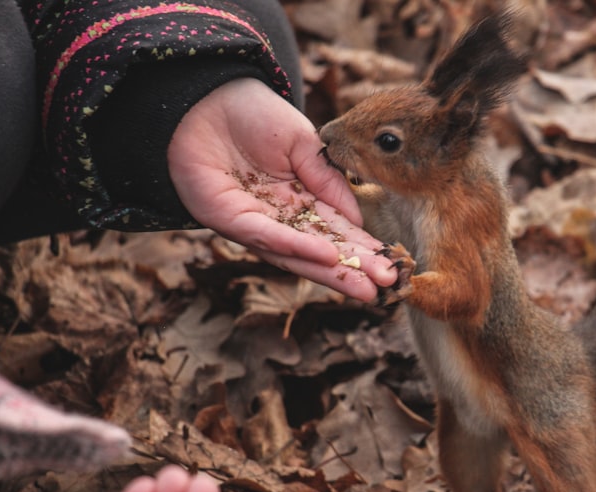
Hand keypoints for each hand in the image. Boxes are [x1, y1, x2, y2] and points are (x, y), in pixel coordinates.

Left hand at [167, 78, 396, 301]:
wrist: (205, 98)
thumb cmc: (253, 114)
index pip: (337, 231)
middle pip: (321, 251)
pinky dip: (298, 248)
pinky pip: (268, 238)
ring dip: (331, 272)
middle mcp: (279, 218)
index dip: (363, 249)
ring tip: (364, 287)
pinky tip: (327, 256)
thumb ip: (329, 181)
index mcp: (300, 200)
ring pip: (297, 255)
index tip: (391, 267)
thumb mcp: (305, 145)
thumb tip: (357, 220)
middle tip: (386, 289)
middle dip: (354, 270)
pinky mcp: (229, 220)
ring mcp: (254, 223)